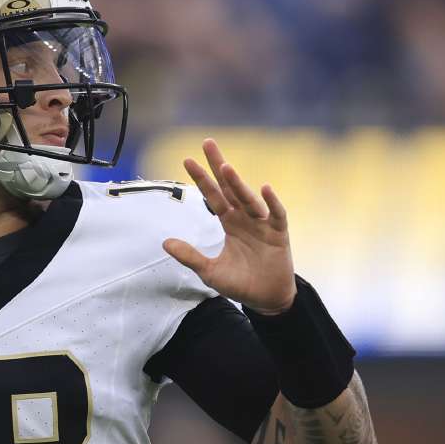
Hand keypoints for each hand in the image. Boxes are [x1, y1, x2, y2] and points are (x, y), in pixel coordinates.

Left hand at [162, 139, 296, 314]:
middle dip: (219, 165)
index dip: (202, 178)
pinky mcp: (279, 234)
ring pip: (249, 199)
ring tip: (226, 168)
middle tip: (207, 143)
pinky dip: (272, 202)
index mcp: (229, 222)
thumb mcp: (209, 271)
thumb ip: (190, 256)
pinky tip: (264, 189)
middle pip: (230, 187)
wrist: (266, 300)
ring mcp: (263, 224)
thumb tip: (165, 242)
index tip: (187, 160)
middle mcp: (245, 218)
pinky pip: (276, 215)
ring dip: (238, 183)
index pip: (213, 195)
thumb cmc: (240, 283)